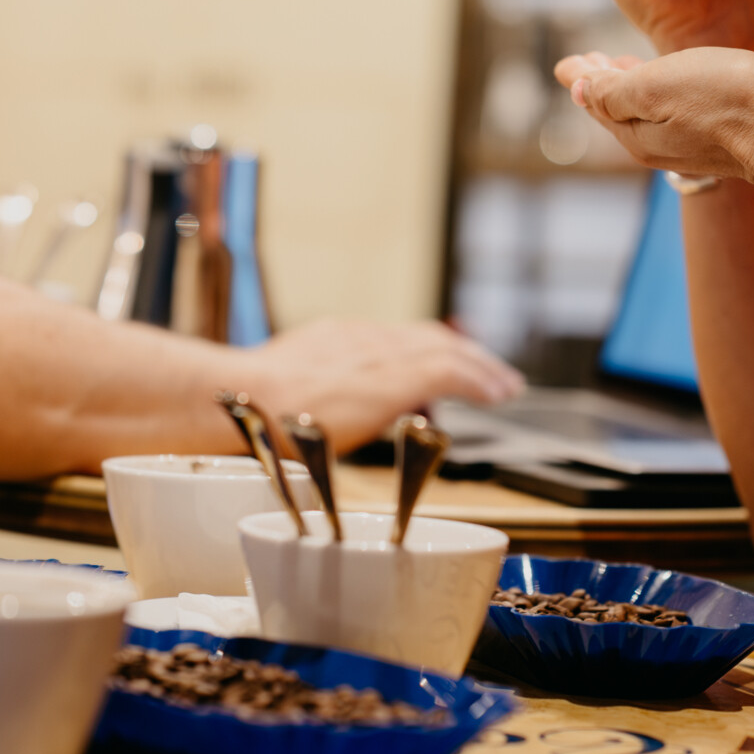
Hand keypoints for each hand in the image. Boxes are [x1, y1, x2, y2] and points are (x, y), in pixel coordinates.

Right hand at [246, 320, 523, 449]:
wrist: (249, 397)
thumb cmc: (255, 406)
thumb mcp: (289, 385)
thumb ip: (318, 392)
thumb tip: (332, 415)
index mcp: (339, 338)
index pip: (399, 339)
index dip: (433, 349)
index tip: (454, 360)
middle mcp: (365, 339)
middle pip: (429, 337)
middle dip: (467, 353)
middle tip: (495, 373)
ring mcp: (380, 355)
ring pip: (446, 350)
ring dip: (481, 366)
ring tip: (505, 384)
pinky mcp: (394, 377)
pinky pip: (448, 370)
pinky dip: (478, 379)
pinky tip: (497, 393)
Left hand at [563, 47, 753, 187]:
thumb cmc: (726, 100)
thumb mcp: (655, 87)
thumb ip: (614, 91)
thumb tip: (580, 90)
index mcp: (639, 135)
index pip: (599, 104)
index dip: (583, 79)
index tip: (567, 62)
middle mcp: (665, 145)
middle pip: (624, 109)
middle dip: (606, 82)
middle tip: (590, 61)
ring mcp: (699, 143)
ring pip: (655, 110)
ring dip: (637, 85)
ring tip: (625, 64)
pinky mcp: (731, 134)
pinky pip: (686, 110)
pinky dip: (670, 89)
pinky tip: (681, 78)